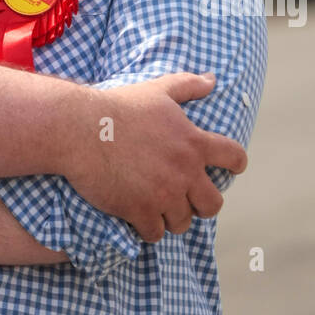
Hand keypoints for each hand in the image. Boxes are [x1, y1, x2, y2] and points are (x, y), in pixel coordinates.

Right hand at [64, 72, 247, 242]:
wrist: (80, 129)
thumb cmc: (118, 106)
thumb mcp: (157, 90)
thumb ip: (188, 85)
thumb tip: (212, 80)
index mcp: (193, 142)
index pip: (233, 157)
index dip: (235, 164)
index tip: (230, 168)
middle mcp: (184, 172)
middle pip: (213, 204)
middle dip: (201, 203)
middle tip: (185, 197)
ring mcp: (163, 195)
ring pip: (182, 223)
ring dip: (171, 216)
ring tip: (157, 207)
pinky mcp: (140, 212)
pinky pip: (155, 233)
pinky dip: (148, 227)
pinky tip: (138, 216)